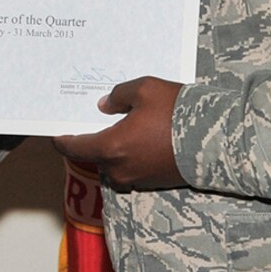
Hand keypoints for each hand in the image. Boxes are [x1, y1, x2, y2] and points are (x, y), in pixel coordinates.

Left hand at [50, 76, 186, 190]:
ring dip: (115, 146)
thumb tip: (104, 106)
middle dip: (93, 137)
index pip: (72, 147)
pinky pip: (132, 167)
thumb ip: (118, 96)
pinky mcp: (153, 182)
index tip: (56, 131)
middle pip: (93, 155)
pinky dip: (132, 153)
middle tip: (98, 118)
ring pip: (114, 162)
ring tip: (127, 124)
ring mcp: (136, 178)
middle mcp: (119, 169)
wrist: (214, 140)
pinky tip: (145, 136)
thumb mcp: (145, 89)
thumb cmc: (177, 113)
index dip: (61, 138)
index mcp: (110, 148)